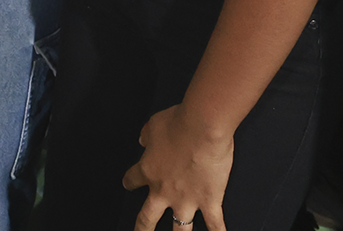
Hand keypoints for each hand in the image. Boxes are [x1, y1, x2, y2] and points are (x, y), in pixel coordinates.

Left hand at [123, 104, 233, 230]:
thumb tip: (143, 139)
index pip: (132, 179)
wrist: (202, 128)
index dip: (128, 182)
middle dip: (142, 228)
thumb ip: (147, 135)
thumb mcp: (153, 124)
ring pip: (179, 229)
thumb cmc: (179, 123)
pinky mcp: (209, 201)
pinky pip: (215, 225)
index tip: (127, 183)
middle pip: (147, 217)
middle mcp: (164, 191)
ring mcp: (187, 200)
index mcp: (149, 170)